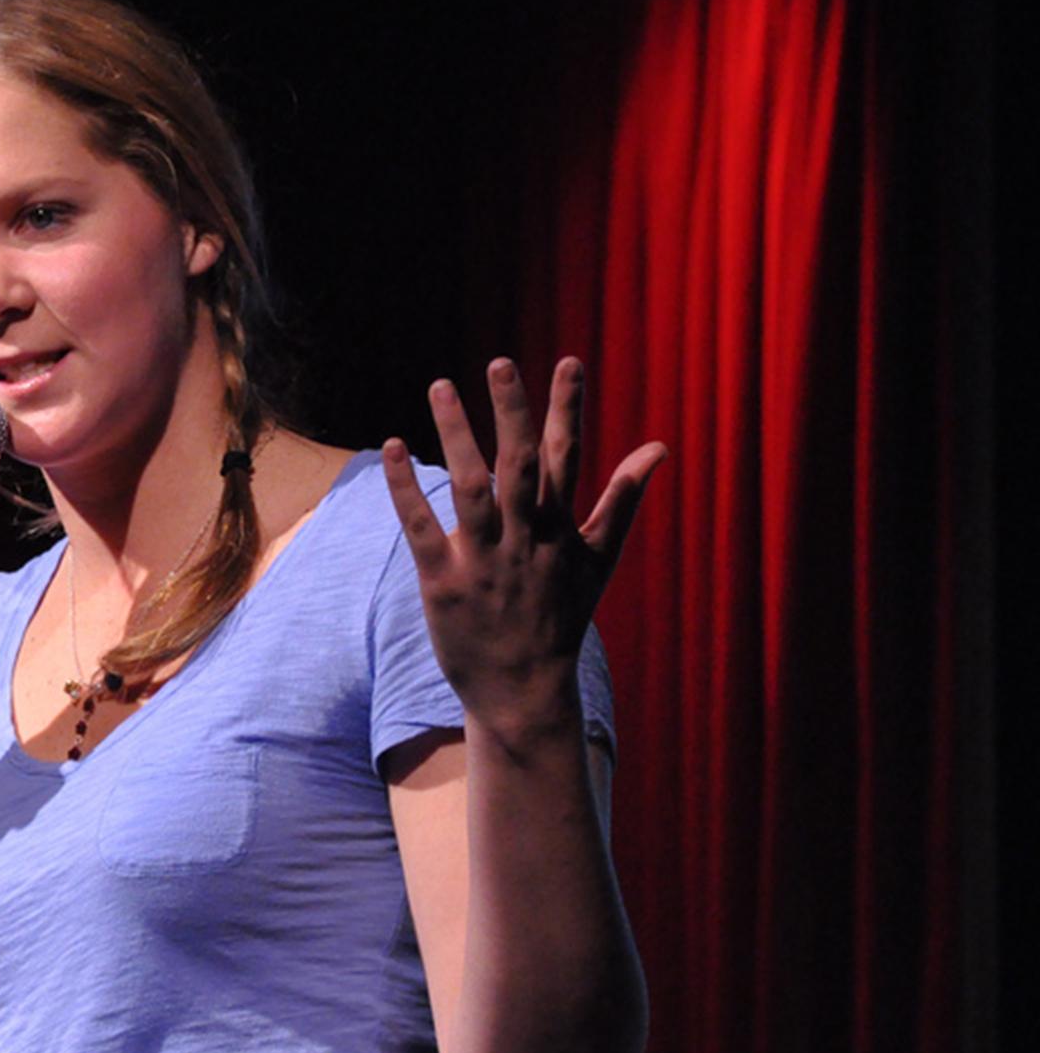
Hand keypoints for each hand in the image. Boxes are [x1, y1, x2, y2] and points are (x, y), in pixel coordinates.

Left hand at [381, 357, 665, 735]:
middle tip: (500, 363)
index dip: (567, 411)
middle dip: (513, 414)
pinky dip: (405, 488)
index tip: (569, 362)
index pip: (567, 459)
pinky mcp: (442, 582)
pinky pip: (420, 528)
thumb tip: (659, 447)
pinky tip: (392, 447)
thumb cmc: (561, 618)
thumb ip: (625, 499)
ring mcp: (483, 560)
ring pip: (470, 488)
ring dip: (454, 435)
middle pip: (519, 467)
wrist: (523, 690)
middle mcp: (525, 540)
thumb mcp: (601, 561)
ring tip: (440, 385)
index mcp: (561, 530)